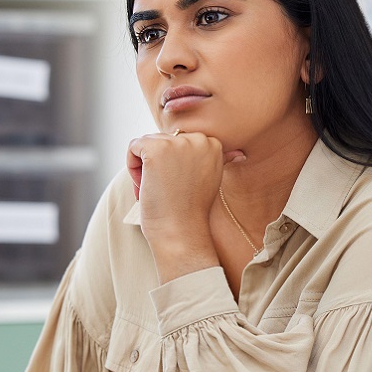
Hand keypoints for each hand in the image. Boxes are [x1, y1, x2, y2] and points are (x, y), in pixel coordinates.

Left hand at [126, 130, 244, 278]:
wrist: (181, 233)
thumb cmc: (190, 212)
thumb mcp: (209, 181)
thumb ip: (218, 162)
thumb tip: (239, 154)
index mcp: (214, 144)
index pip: (179, 141)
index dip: (173, 164)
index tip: (180, 186)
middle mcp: (199, 139)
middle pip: (162, 140)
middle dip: (157, 165)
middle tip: (167, 191)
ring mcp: (178, 143)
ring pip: (146, 144)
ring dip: (144, 168)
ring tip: (158, 190)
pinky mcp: (156, 149)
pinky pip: (133, 146)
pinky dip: (132, 167)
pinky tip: (145, 186)